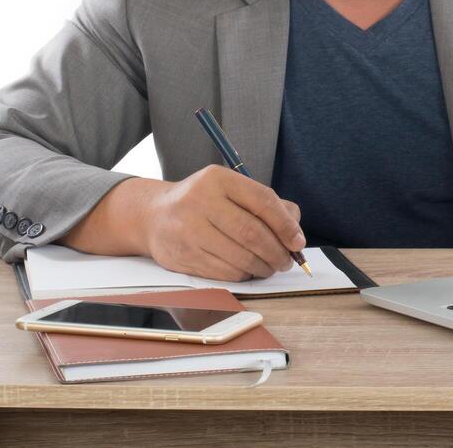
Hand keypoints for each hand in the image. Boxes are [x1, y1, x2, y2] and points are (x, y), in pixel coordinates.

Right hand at [140, 164, 305, 280]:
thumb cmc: (203, 202)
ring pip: (240, 257)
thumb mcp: (230, 190)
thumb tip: (295, 227)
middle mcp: (200, 201)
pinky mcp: (182, 255)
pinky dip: (244, 275)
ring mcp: (189, 229)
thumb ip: (264, 203)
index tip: (298, 242)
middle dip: (277, 252)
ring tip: (271, 267)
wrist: (154, 216)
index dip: (286, 225)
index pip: (262, 201)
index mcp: (218, 179)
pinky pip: (225, 272)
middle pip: (252, 233)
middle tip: (287, 261)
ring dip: (263, 267)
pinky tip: (248, 270)